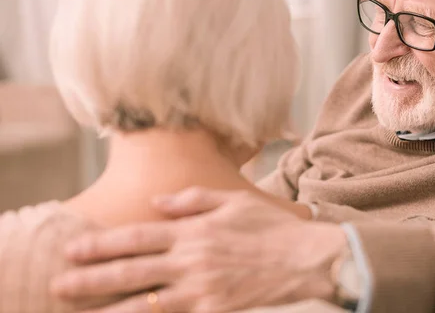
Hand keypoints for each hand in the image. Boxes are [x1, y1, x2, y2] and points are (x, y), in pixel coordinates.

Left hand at [51, 187, 347, 312]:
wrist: (306, 259)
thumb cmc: (271, 227)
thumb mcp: (234, 201)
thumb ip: (193, 200)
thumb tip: (157, 202)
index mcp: (194, 231)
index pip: (138, 237)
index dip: (103, 243)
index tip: (74, 248)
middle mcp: (191, 260)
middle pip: (132, 271)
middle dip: (92, 277)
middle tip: (60, 283)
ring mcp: (201, 289)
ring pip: (145, 302)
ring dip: (110, 308)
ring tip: (82, 312)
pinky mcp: (214, 311)